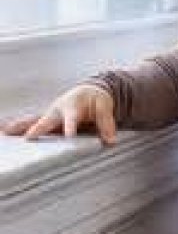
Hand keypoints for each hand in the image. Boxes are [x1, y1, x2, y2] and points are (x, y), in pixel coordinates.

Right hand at [0, 84, 116, 144]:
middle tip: (27, 138)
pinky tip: (5, 133)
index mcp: (73, 106)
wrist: (89, 91)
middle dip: (37, 128)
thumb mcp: (104, 108)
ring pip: (34, 121)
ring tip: (5, 132)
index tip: (68, 136)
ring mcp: (50, 115)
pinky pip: (32, 124)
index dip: (70, 127)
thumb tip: (110, 141)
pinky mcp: (47, 121)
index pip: (72, 118)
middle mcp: (58, 110)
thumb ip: (107, 124)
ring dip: (21, 127)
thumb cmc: (96, 99)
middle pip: (46, 120)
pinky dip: (20, 128)